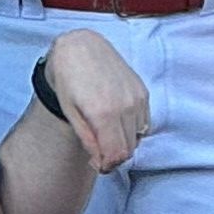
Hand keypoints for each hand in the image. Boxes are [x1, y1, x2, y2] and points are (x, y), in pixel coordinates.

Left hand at [40, 28, 148, 170]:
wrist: (80, 48)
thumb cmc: (69, 79)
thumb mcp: (70, 112)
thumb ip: (87, 139)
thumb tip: (100, 161)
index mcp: (104, 113)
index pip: (117, 154)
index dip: (108, 166)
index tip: (99, 165)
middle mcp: (125, 106)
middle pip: (129, 149)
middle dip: (114, 156)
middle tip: (100, 153)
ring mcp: (137, 98)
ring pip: (138, 137)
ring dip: (124, 142)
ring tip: (106, 134)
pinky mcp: (143, 92)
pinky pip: (144, 122)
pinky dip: (133, 129)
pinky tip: (117, 121)